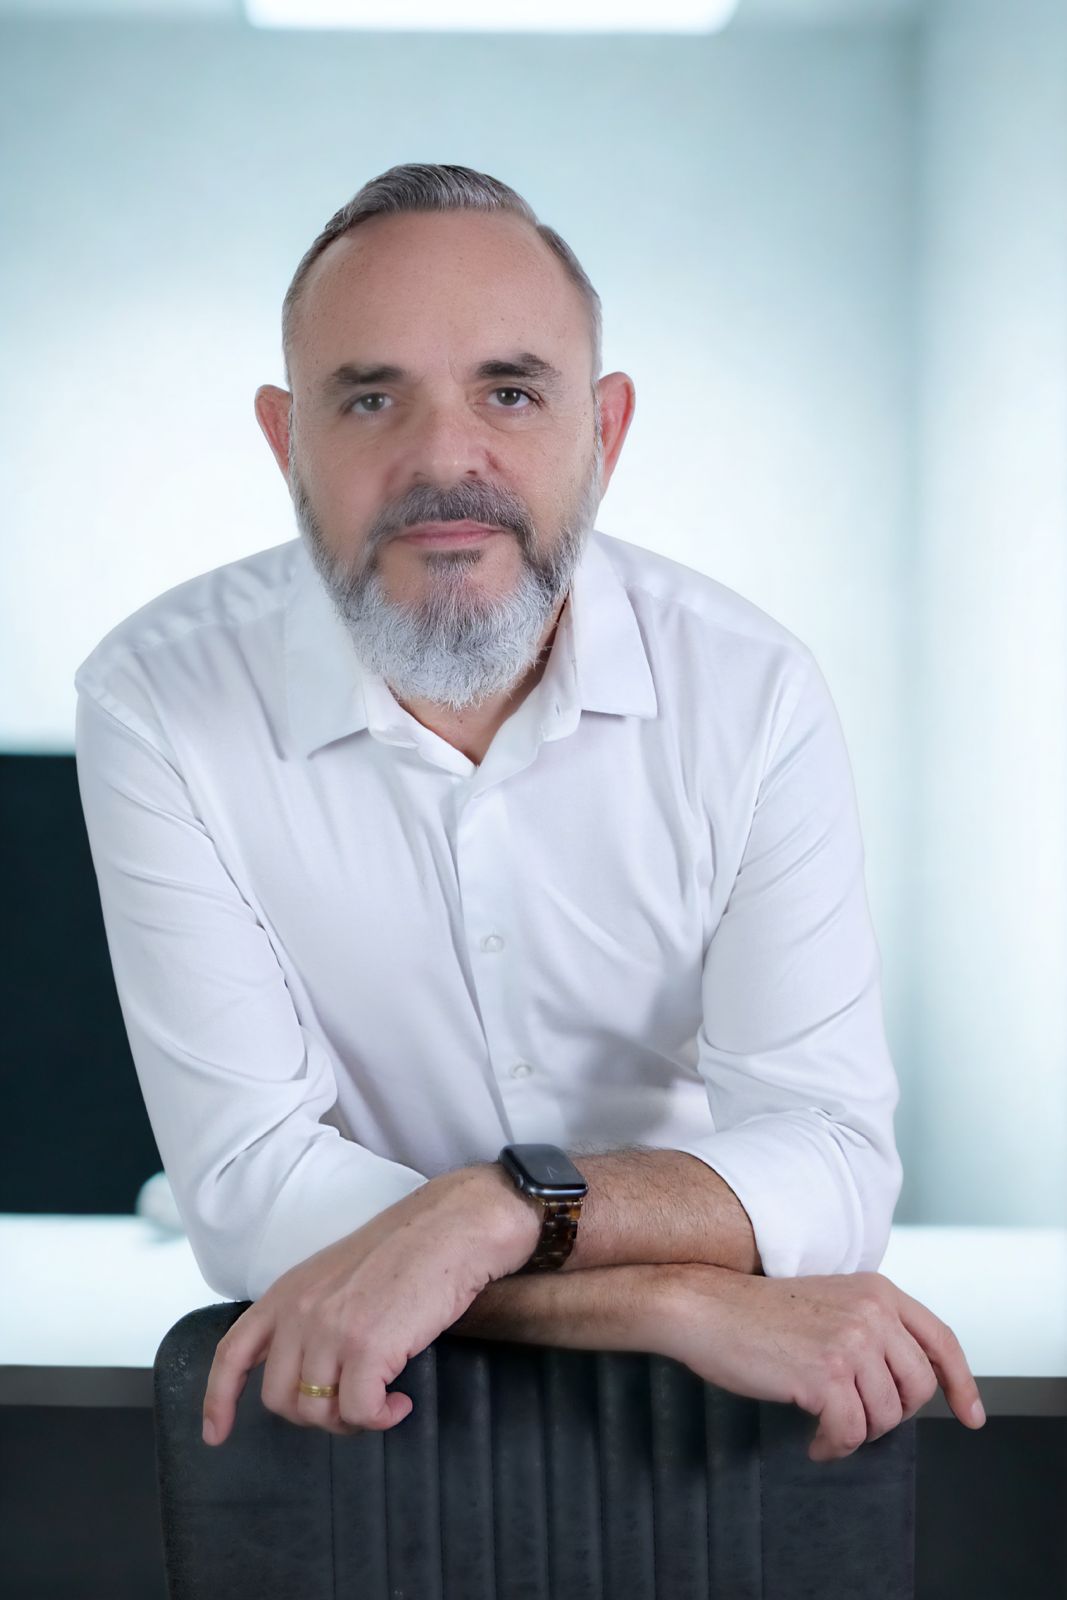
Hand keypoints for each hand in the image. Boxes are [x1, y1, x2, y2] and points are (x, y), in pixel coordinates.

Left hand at [201, 1168, 530, 1446]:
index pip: (232, 1353)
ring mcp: (330, 1330)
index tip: (216, 1434)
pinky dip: (380, 1419)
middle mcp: (299, 1312)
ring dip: (351, 1419)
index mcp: (287, 1292)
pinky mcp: (367, 1348)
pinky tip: (400, 1403)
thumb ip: (310, 1315)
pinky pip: (359, 1412)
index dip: (218, 1399)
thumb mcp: (337, 1275)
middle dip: (315, 1415)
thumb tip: (311, 1373)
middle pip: (279, 1398)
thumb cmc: (407, 1251)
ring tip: (381, 1400)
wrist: (452, 1227)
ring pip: (317, 1412)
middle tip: (352, 1405)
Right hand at [660, 1265, 984, 1461]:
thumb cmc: (758, 1310)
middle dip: (891, 1414)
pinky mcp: (826, 1375)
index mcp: (877, 1291)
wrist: (707, 1307)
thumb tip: (906, 1378)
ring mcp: (851, 1342)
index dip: (961, 1382)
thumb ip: (872, 1326)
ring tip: (828, 1423)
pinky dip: (834, 1446)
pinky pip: (850, 1433)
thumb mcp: (830, 1301)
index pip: (940, 1340)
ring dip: (858, 1430)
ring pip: (886, 1416)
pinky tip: (816, 1440)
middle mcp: (872, 1313)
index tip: (971, 1414)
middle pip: (917, 1388)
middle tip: (857, 1416)